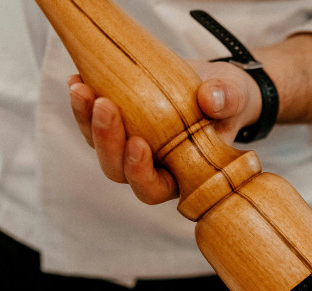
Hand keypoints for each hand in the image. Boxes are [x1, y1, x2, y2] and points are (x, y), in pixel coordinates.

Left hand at [67, 61, 262, 204]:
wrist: (213, 85)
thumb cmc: (227, 101)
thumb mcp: (235, 97)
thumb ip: (228, 100)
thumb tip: (212, 99)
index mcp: (181, 174)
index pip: (154, 188)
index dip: (141, 173)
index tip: (139, 142)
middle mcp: (152, 167)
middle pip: (118, 171)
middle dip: (108, 141)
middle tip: (105, 105)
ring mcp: (131, 147)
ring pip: (100, 148)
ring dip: (87, 122)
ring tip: (83, 90)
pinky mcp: (118, 125)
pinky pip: (91, 123)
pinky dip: (81, 104)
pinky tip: (76, 81)